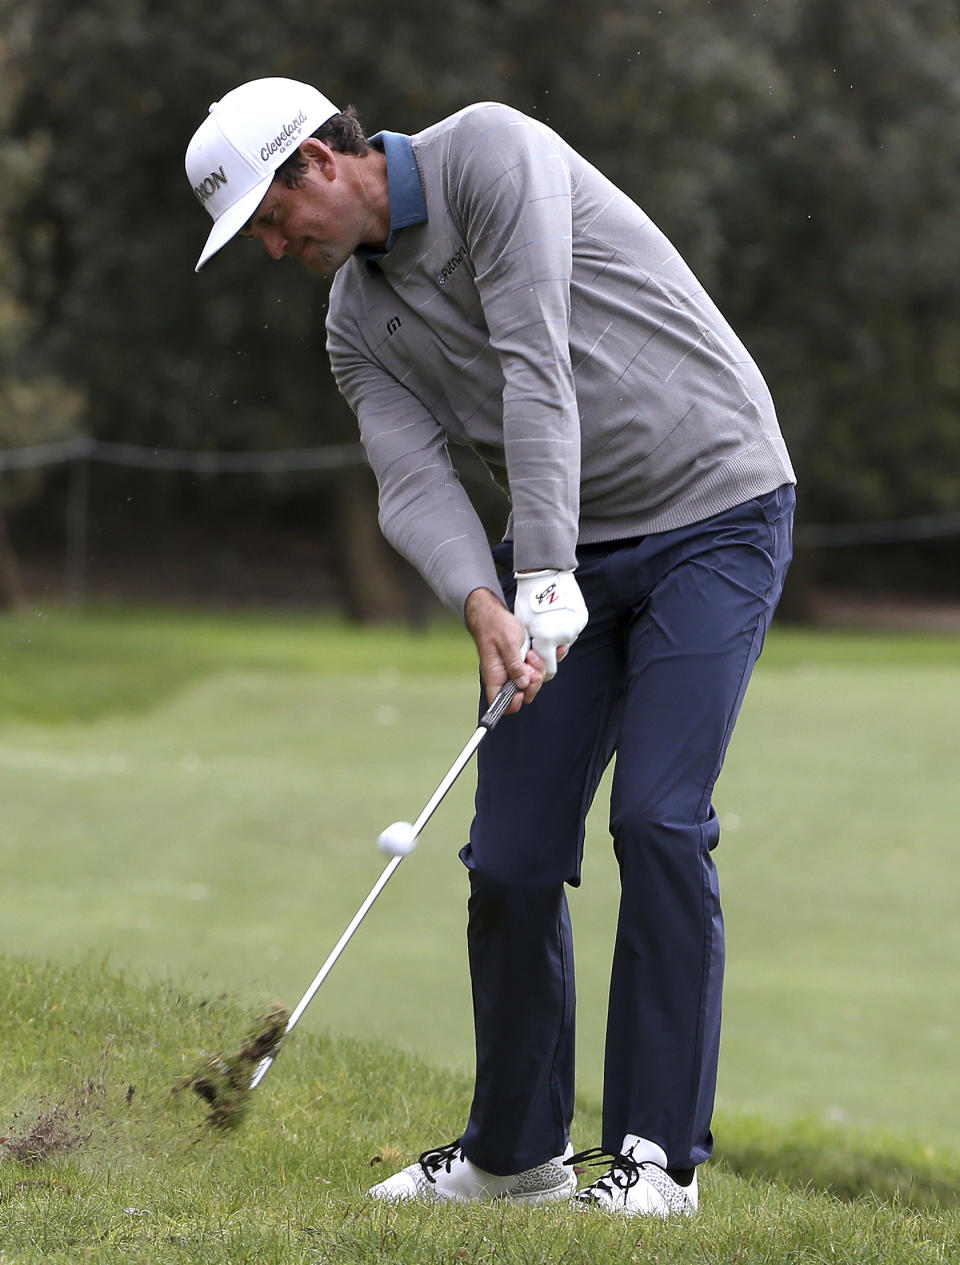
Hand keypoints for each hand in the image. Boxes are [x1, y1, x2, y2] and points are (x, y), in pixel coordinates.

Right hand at [464, 587, 545, 712]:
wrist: (493, 613)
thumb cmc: (495, 625)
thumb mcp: (507, 644)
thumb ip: (514, 665)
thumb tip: (522, 684)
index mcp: (495, 677)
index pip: (500, 703)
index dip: (513, 703)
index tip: (522, 690)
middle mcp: (505, 677)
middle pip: (524, 693)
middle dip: (533, 680)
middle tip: (531, 662)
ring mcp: (516, 670)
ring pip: (533, 681)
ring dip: (539, 667)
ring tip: (533, 652)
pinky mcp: (523, 662)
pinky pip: (537, 668)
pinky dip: (545, 660)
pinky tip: (550, 651)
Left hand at [513, 569, 587, 678]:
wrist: (545, 575)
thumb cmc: (528, 599)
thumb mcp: (523, 626)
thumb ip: (529, 647)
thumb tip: (529, 661)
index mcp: (547, 639)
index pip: (549, 669)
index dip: (541, 668)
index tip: (536, 661)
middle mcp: (564, 635)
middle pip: (558, 654)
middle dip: (549, 649)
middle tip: (540, 634)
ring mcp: (575, 626)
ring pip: (566, 640)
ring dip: (558, 636)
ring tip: (548, 620)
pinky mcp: (582, 618)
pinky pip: (572, 629)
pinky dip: (565, 625)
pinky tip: (557, 614)